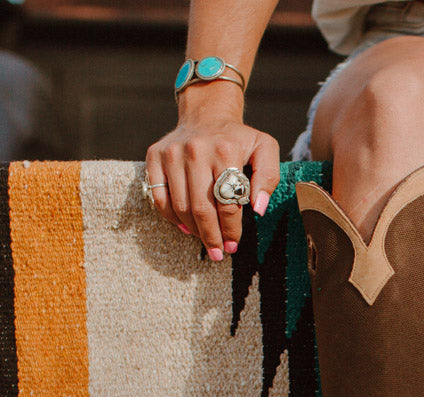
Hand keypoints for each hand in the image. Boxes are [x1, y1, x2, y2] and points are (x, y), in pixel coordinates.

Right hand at [145, 102, 280, 260]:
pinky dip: (171, 217)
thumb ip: (268, 177)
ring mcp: (172, 154)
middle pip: (202, 208)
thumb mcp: (264, 149)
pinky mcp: (154, 157)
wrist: (207, 115)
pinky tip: (185, 226)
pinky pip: (159, 197)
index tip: (233, 245)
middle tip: (218, 253)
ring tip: (205, 240)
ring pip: (180, 206)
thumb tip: (259, 209)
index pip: (227, 202)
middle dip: (211, 236)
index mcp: (225, 150)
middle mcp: (196, 150)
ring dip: (193, 230)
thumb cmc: (238, 139)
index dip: (231, 229)